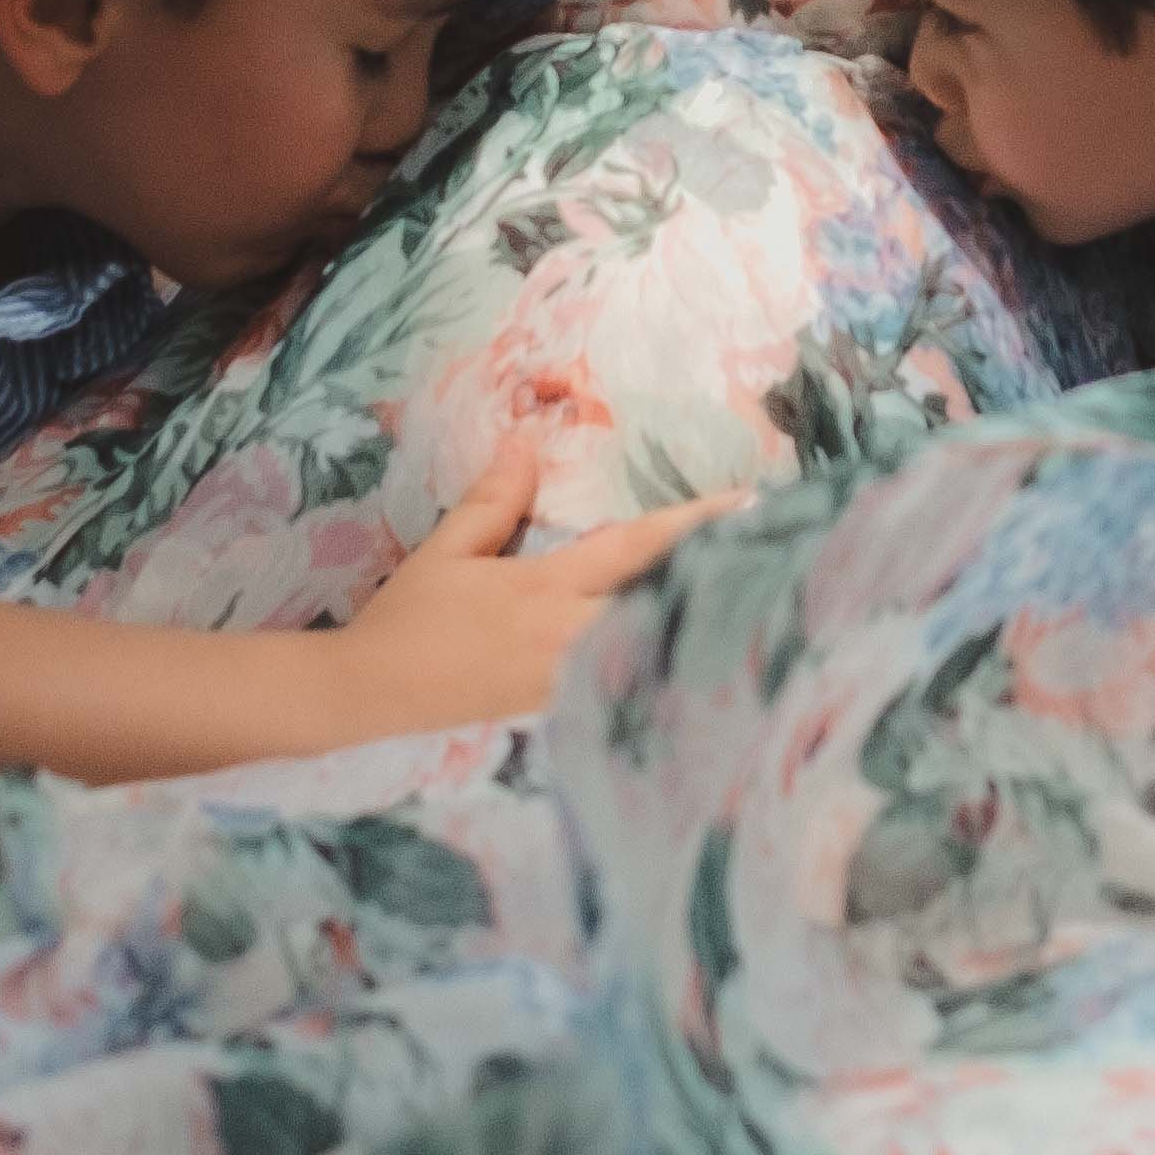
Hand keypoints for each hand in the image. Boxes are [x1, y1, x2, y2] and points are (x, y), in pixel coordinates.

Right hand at [318, 427, 745, 743]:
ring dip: (699, 623)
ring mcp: (568, 683)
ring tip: (755, 601)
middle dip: (722, 582)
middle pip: (665, 607)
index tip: (753, 505)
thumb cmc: (409, 619)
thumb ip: (495, 500)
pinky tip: (690, 658)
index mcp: (546, 590)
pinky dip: (661, 663)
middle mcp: (568, 638)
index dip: (697, 525)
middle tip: (784, 557)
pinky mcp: (559, 712)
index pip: (637, 550)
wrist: (370, 695)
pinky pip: (625, 684)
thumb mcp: (448, 551)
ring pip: (652, 650)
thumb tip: (528, 442)